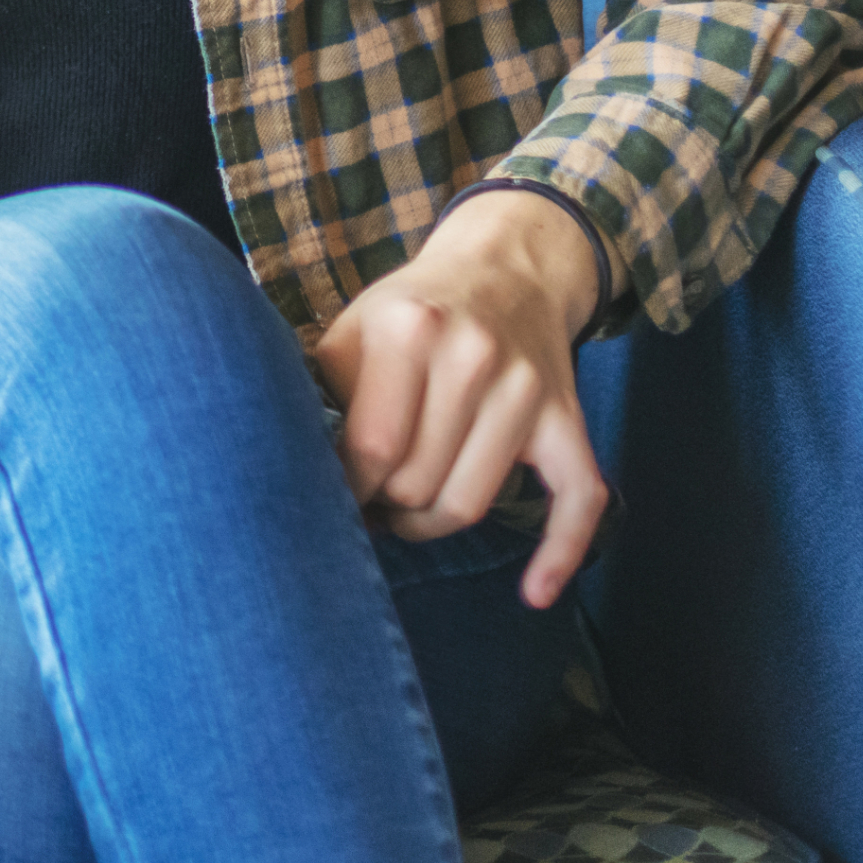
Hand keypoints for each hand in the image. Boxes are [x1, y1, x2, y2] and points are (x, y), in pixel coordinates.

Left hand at [313, 190, 608, 609]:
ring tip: (401, 517)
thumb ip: (322, 391)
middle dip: (383, 507)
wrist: (504, 269)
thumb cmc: (410, 311)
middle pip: (419, 483)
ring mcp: (527, 391)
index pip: (373, 449)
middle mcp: (476, 357)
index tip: (328, 492)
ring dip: (430, 527)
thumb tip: (285, 470)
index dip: (345, 487)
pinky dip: (561, 554)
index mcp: (412, 329)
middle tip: (363, 504)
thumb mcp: (353, 327)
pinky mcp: (568, 419)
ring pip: (472, 503)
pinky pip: (578, 500)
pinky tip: (534, 593)